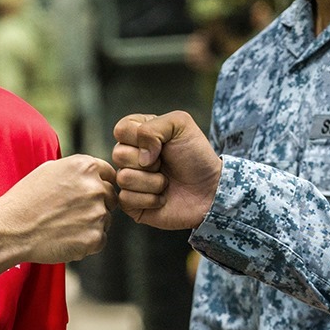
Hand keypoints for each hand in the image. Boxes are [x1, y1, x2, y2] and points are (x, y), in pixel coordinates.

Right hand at [0, 154, 115, 264]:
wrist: (11, 229)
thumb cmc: (26, 199)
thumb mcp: (50, 170)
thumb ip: (79, 169)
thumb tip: (97, 174)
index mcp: (86, 167)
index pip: (110, 175)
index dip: (99, 185)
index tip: (86, 194)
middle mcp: (96, 188)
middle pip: (111, 198)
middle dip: (97, 205)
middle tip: (71, 214)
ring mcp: (97, 214)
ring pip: (106, 220)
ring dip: (91, 224)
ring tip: (63, 226)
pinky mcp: (95, 238)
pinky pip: (100, 240)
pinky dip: (86, 242)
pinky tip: (65, 238)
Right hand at [112, 111, 222, 229]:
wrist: (211, 189)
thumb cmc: (196, 156)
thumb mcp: (181, 124)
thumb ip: (153, 127)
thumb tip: (140, 156)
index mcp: (138, 135)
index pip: (121, 130)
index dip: (141, 138)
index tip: (163, 144)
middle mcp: (130, 157)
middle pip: (118, 154)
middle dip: (149, 161)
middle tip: (165, 164)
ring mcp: (129, 181)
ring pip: (123, 178)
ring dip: (153, 182)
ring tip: (166, 182)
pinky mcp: (131, 204)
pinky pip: (126, 199)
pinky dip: (150, 199)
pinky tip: (162, 198)